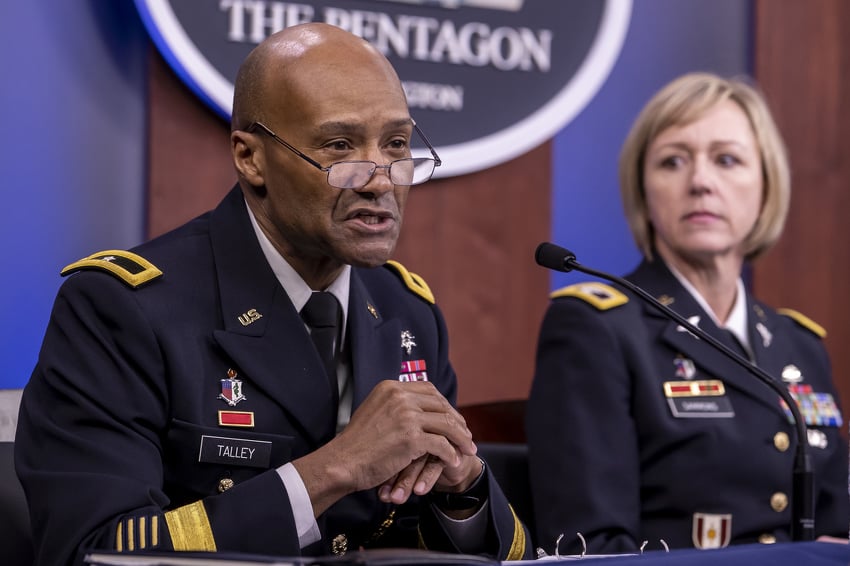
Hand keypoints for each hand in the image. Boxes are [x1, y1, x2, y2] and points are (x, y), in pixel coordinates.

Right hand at [293, 380, 476, 514]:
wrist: (342, 462)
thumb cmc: (356, 443)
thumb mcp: (374, 410)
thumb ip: (394, 405)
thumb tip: (415, 406)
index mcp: (391, 388)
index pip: (429, 390)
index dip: (444, 404)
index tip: (452, 417)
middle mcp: (400, 397)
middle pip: (441, 405)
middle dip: (457, 421)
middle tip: (466, 434)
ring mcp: (407, 417)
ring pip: (446, 424)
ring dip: (461, 438)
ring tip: (468, 449)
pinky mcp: (411, 439)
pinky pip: (442, 445)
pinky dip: (451, 454)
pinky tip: (454, 461)